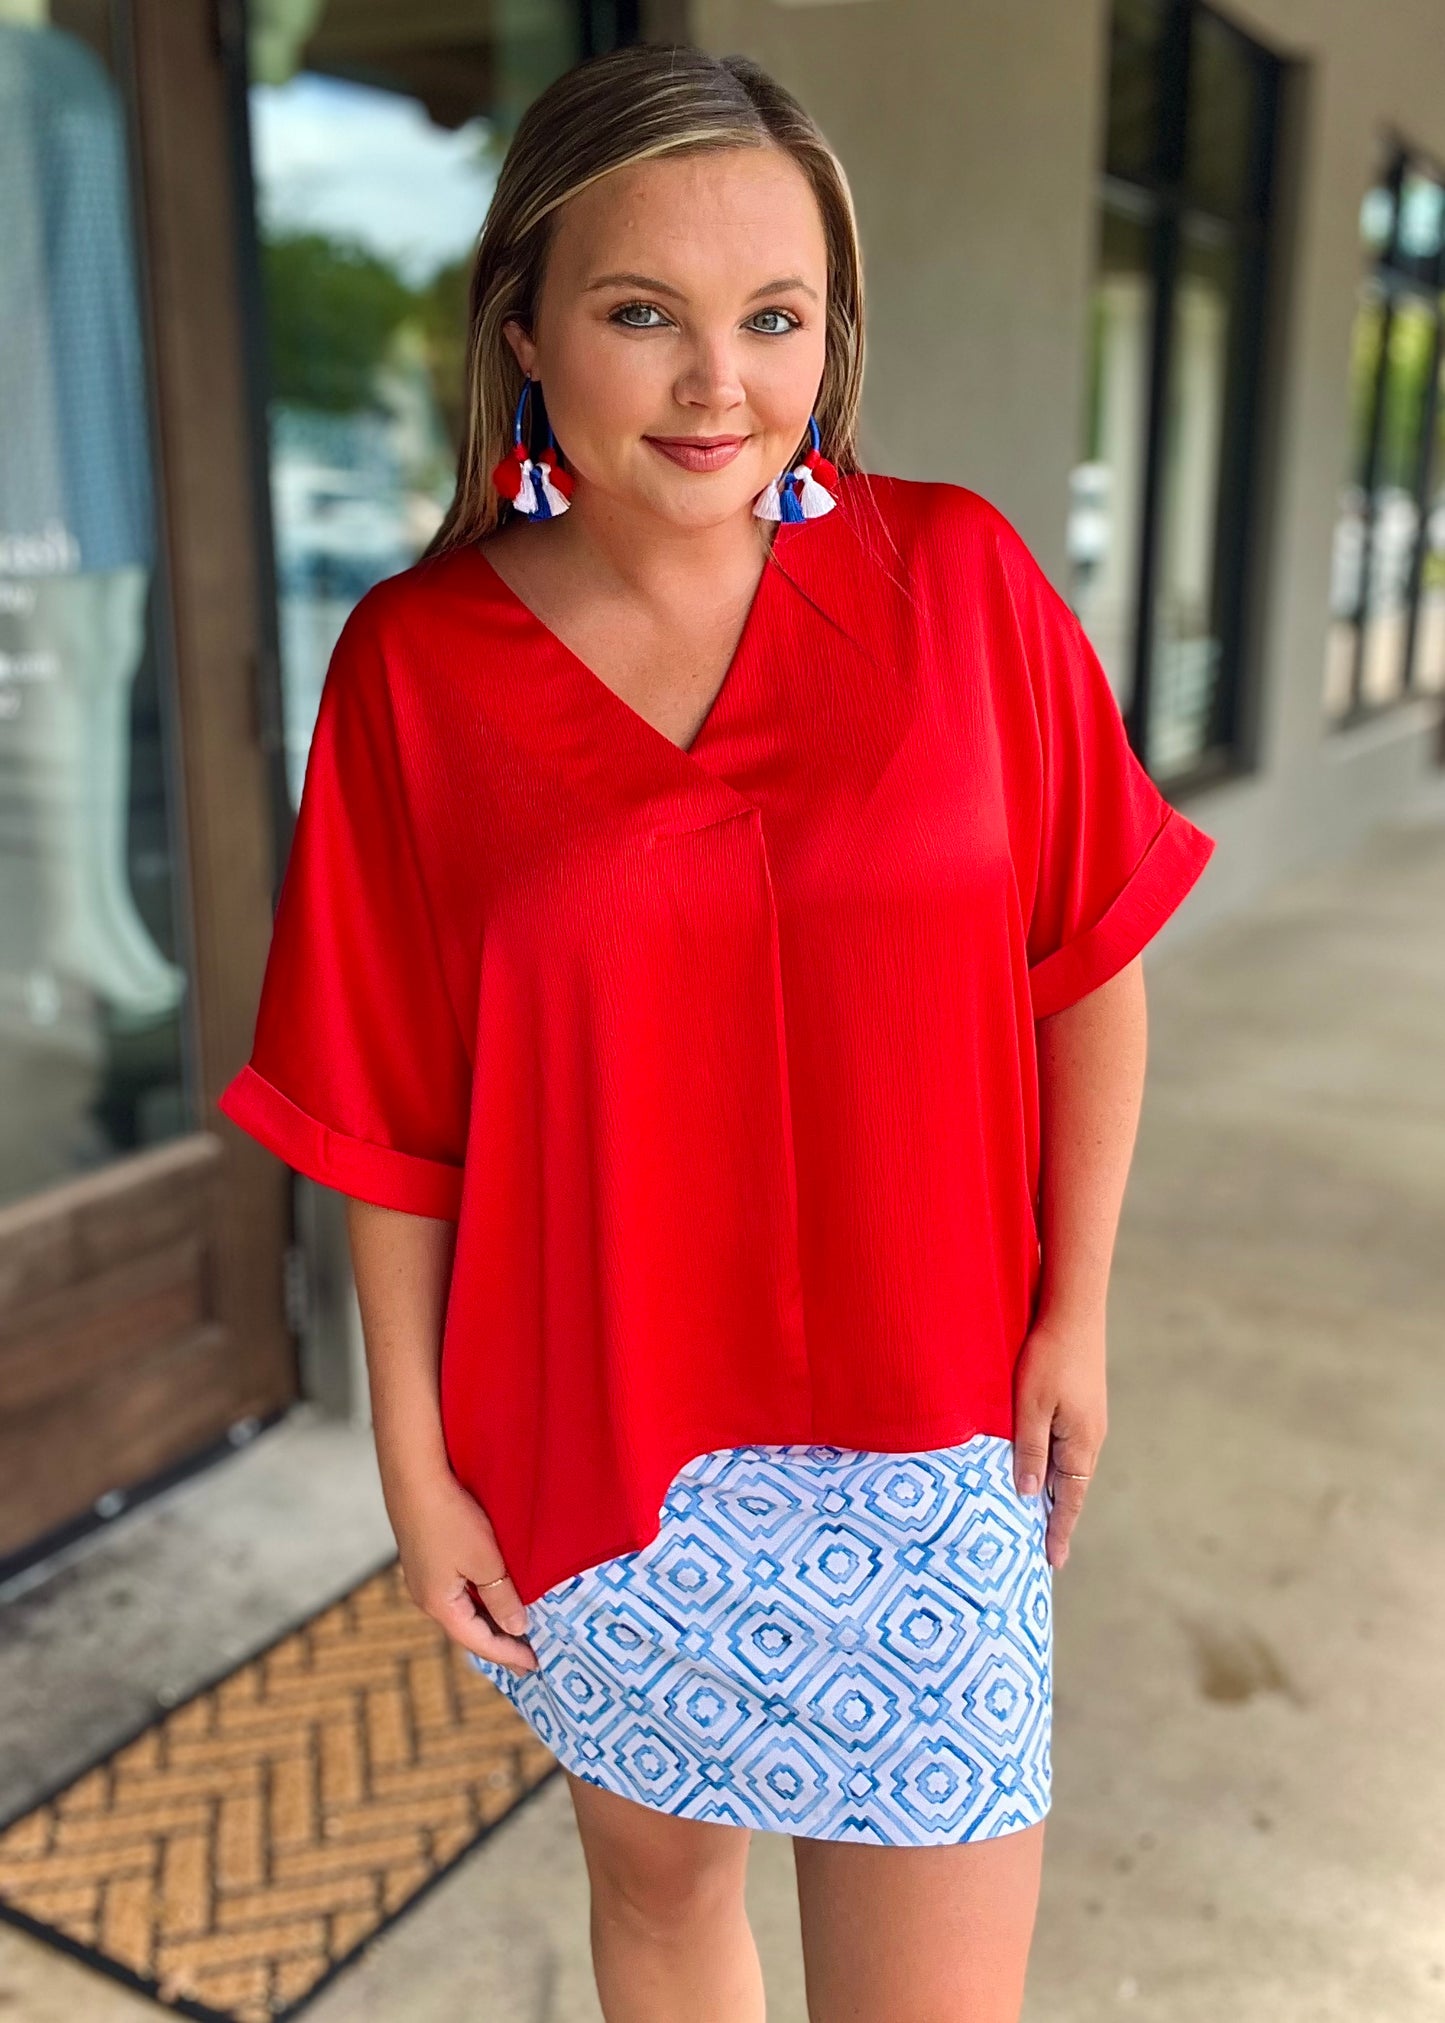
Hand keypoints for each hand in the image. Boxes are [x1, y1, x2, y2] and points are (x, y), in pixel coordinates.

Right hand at [388, 1463, 538, 1674]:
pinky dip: (478, 1601)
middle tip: (528, 1653)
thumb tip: (517, 1628)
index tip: (535, 1664)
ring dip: (488, 1621)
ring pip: (461, 1610)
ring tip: (514, 1629)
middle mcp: (426, 1597)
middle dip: (497, 1643)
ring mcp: (423, 1578)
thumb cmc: (451, 1518)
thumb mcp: (485, 1562)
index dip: (508, 1654)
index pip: (478, 1642)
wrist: (414, 1478)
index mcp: (438, 1605)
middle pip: (467, 1630)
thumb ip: (502, 1598)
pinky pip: (456, 1592)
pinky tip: (492, 1595)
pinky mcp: (425, 1558)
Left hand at [1011, 1312, 1106, 1569]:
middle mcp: (1090, 1437)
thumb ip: (1028, 1450)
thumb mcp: (1030, 1407)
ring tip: (1039, 1517)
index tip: (1052, 1562)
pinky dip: (1054, 1466)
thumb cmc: (1048, 1357)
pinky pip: (1067, 1447)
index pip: (1068, 1500)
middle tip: (1045, 1551)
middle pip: (1071, 1488)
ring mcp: (1088, 1420)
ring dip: (1054, 1492)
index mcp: (1081, 1444)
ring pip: (1068, 1467)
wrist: (1074, 1310)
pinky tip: (1041, 1468)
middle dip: (1058, 1518)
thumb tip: (1026, 1495)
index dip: (1058, 1531)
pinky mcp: (1081, 1404)